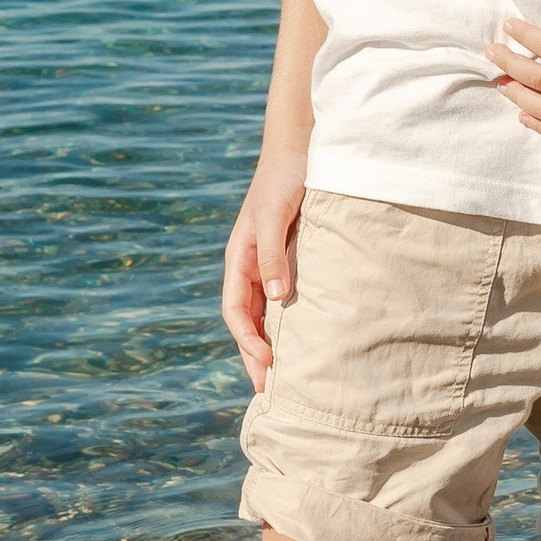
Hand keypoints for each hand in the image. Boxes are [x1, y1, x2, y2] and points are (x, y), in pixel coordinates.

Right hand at [221, 155, 307, 388]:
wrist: (302, 148)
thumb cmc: (285, 178)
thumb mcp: (273, 216)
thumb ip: (273, 255)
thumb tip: (276, 299)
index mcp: (239, 259)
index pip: (236, 311)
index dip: (248, 340)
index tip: (269, 363)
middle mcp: (251, 267)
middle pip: (248, 321)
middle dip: (256, 355)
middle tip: (270, 392)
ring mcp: (269, 265)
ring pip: (265, 314)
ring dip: (271, 344)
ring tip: (285, 378)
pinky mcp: (291, 260)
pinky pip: (285, 300)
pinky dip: (289, 323)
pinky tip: (304, 340)